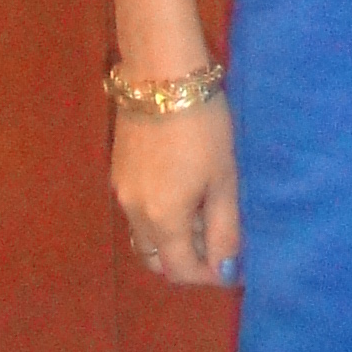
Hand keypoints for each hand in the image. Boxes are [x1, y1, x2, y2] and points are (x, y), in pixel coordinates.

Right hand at [112, 96, 240, 286]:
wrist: (161, 75)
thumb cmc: (203, 126)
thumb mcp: (224, 179)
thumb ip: (224, 228)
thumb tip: (226, 269)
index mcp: (162, 219)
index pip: (181, 271)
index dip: (208, 276)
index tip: (233, 266)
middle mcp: (134, 213)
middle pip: (158, 259)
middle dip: (189, 260)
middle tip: (219, 241)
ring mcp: (121, 192)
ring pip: (145, 236)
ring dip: (173, 239)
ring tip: (205, 214)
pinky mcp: (118, 172)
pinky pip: (138, 212)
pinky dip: (160, 218)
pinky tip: (184, 193)